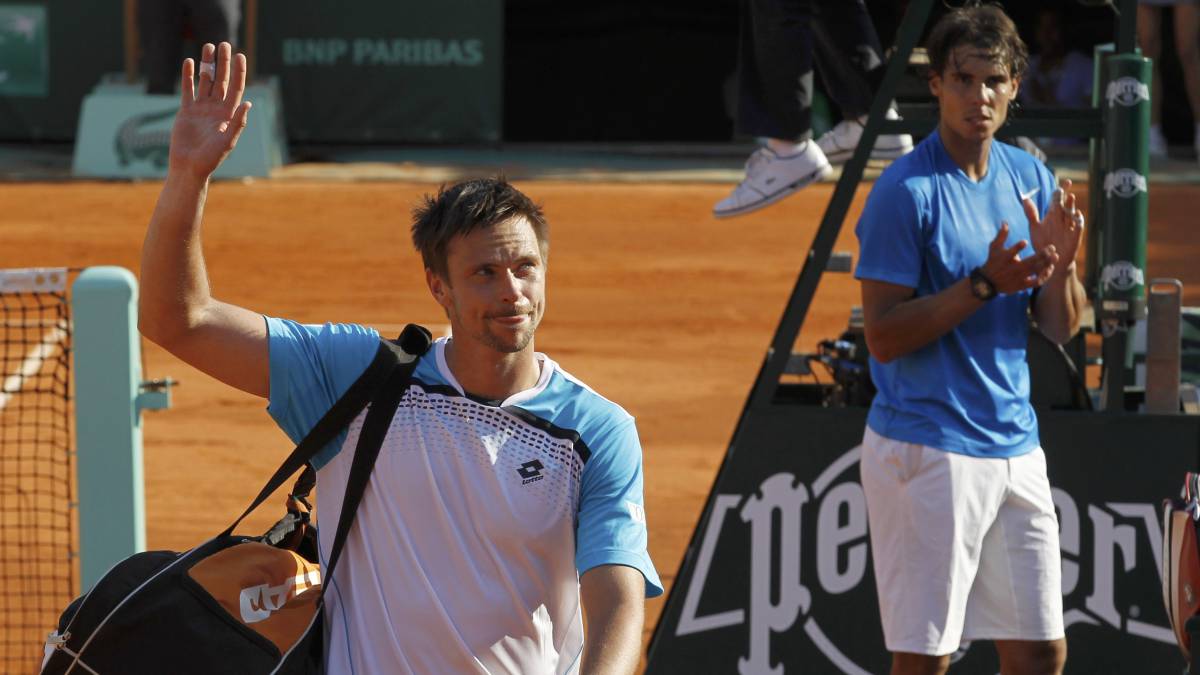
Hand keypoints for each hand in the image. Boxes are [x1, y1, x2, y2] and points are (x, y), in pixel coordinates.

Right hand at [168, 42, 251, 180]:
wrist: (189, 167)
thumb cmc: (211, 158)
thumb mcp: (228, 141)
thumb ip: (237, 122)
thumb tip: (248, 102)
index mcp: (229, 114)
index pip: (236, 88)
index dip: (238, 72)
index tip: (240, 55)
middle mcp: (216, 109)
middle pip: (221, 80)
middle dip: (223, 62)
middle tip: (224, 43)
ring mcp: (201, 109)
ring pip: (205, 81)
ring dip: (206, 65)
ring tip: (207, 46)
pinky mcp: (186, 111)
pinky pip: (188, 90)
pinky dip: (188, 76)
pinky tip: (188, 62)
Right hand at [980, 222, 1058, 293]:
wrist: (988, 283)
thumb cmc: (992, 261)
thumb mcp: (994, 247)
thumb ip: (1001, 235)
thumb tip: (1005, 221)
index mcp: (1006, 257)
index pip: (1012, 251)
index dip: (1018, 247)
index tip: (1025, 242)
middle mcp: (1013, 267)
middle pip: (1029, 261)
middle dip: (1042, 254)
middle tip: (1052, 247)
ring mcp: (1018, 277)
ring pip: (1035, 271)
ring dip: (1046, 264)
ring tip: (1055, 257)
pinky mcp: (1022, 285)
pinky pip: (1035, 282)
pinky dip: (1043, 277)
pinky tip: (1050, 270)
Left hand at [1025, 178, 1084, 274]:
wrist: (1049, 261)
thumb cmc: (1043, 243)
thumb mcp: (1035, 228)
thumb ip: (1031, 214)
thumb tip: (1025, 198)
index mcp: (1053, 215)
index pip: (1057, 200)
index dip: (1060, 191)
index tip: (1064, 182)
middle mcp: (1062, 219)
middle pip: (1065, 205)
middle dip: (1065, 196)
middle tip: (1065, 187)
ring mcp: (1069, 227)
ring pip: (1071, 214)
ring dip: (1071, 206)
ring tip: (1070, 197)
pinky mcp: (1074, 237)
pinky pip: (1078, 227)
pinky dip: (1078, 221)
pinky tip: (1077, 215)